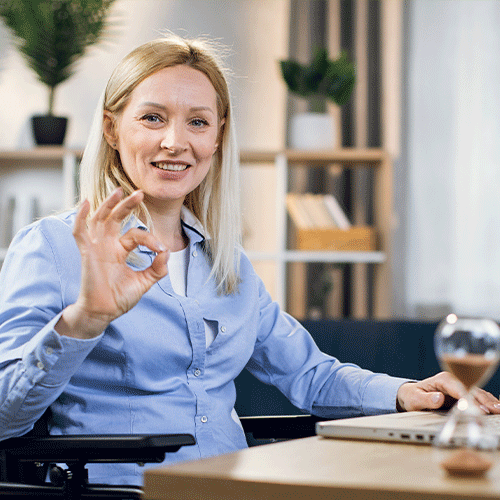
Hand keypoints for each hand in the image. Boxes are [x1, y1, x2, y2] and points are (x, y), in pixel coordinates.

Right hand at [56, 188, 168, 338]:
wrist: (104, 313)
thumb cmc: (120, 298)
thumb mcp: (145, 281)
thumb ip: (158, 268)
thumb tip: (167, 251)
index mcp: (120, 250)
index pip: (136, 234)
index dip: (150, 239)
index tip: (161, 250)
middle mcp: (107, 245)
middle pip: (115, 218)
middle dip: (127, 205)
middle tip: (140, 193)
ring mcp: (96, 247)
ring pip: (99, 219)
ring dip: (108, 204)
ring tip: (118, 191)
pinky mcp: (87, 253)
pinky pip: (79, 232)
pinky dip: (80, 217)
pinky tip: (85, 203)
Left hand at [396, 371, 499, 413]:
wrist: (411, 394)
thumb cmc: (412, 396)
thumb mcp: (414, 399)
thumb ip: (426, 399)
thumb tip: (438, 398)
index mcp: (443, 380)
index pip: (459, 388)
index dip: (470, 398)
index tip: (478, 408)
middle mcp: (453, 381)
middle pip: (472, 389)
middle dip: (484, 400)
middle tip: (495, 410)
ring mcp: (459, 386)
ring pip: (477, 392)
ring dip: (489, 401)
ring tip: (498, 410)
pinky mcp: (463, 393)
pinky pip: (477, 396)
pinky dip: (487, 402)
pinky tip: (495, 408)